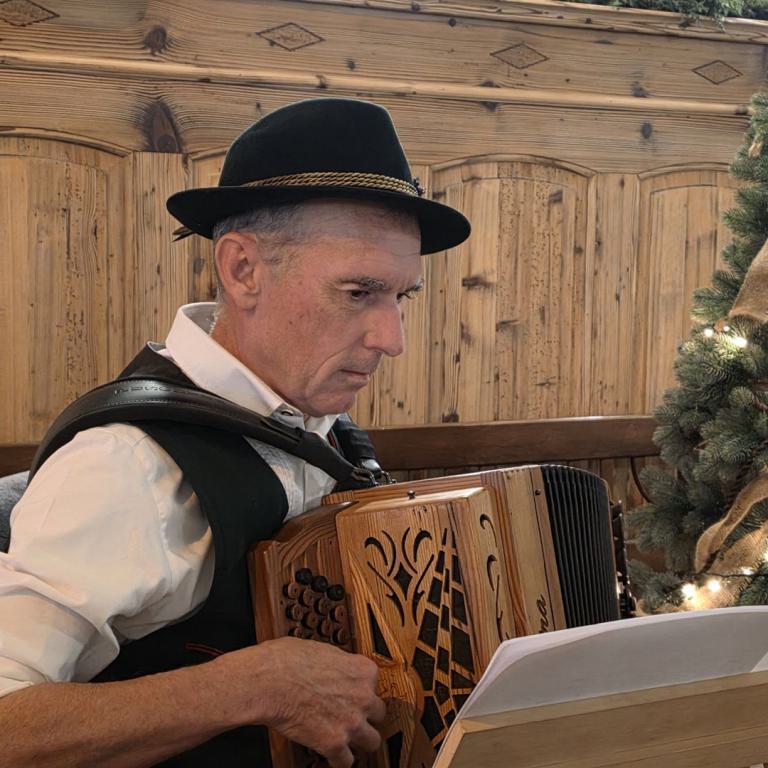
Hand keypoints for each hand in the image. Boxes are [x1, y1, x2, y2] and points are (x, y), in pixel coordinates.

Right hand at [216, 637, 385, 767]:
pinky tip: (333, 756)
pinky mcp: (334, 744)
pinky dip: (339, 760)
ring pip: (372, 741)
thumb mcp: (321, 649)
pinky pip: (346, 762)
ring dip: (360, 741)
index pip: (374, 684)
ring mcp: (351, 722)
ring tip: (350, 739)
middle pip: (379, 713)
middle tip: (352, 715)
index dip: (361, 689)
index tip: (354, 694)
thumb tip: (335, 667)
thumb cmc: (287, 661)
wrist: (268, 681)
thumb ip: (338, 663)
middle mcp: (363, 697)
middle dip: (366, 715)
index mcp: (362, 670)